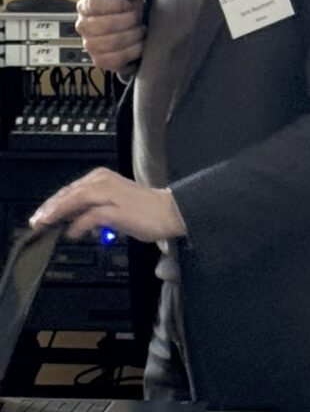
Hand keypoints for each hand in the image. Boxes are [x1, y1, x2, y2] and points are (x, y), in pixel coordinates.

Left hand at [30, 168, 186, 242]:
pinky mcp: (117, 210)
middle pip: (69, 193)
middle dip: (50, 208)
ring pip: (76, 200)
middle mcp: (105, 182)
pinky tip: (71, 233)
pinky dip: (78, 225)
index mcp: (103, 177)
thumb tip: (73, 220)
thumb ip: (93, 208)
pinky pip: (91, 216)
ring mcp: (111, 195)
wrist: (171, 212)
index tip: (41, 214)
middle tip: (37, 222)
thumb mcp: (115, 202)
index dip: (53, 202)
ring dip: (58, 213)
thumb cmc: (147, 209)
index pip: (70, 189)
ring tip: (46, 225)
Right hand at [75, 0, 144, 75]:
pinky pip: (116, 58)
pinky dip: (132, 51)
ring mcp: (90, 45)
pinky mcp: (100, 62)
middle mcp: (83, 26)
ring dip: (132, 37)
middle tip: (138, 20)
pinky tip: (139, 45)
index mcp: (87, 7)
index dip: (114, 5)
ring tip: (140, 32)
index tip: (129, 5)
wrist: (136, 38)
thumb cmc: (130, 17)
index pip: (92, 4)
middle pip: (102, 25)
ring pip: (110, 43)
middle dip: (128, 22)